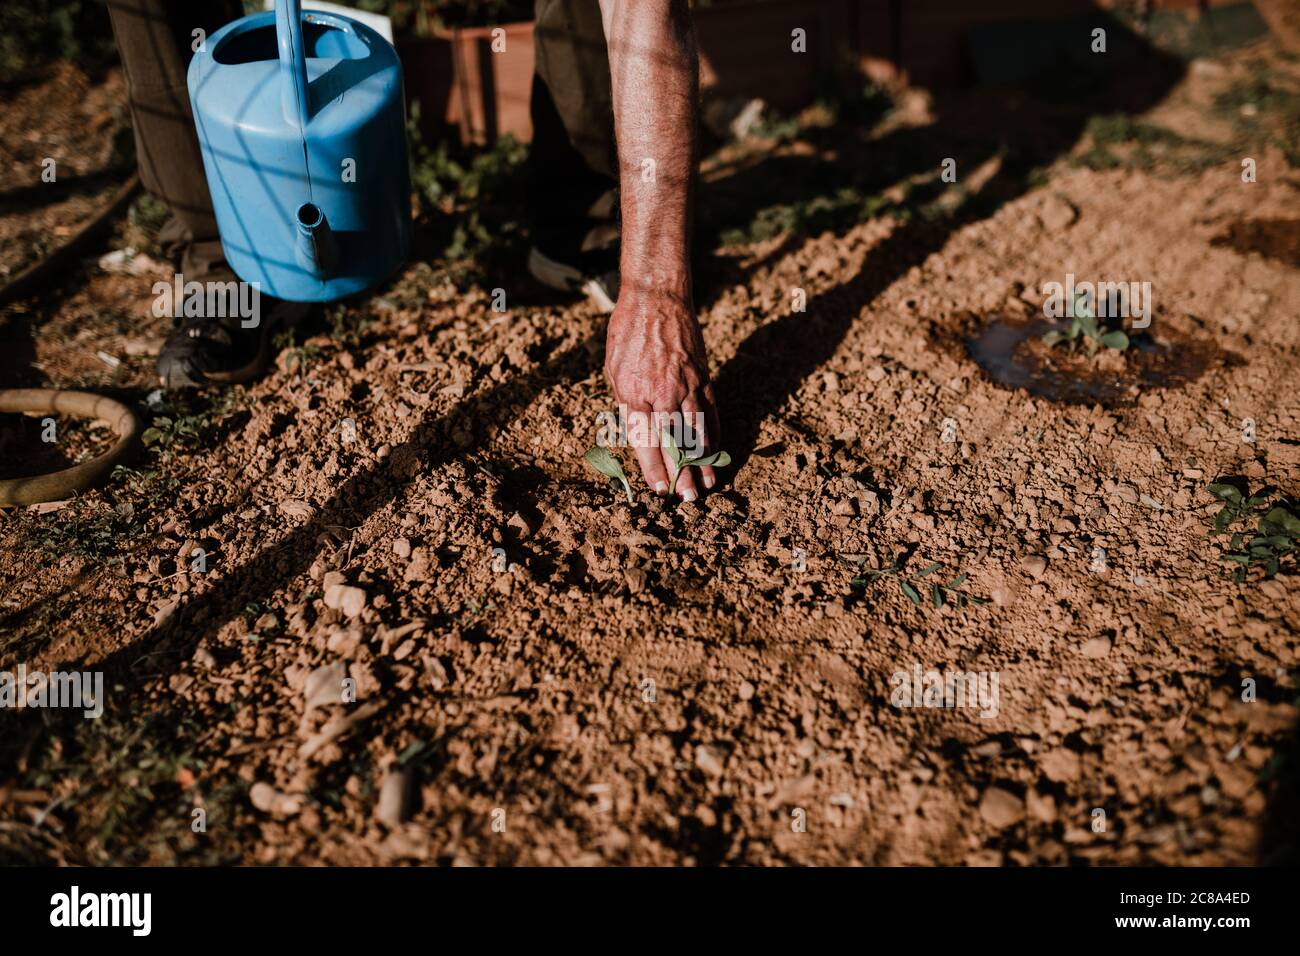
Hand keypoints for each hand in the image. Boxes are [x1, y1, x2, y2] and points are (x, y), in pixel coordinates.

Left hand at [604, 291, 720, 499]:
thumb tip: (637, 435)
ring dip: (704, 462)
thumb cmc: (627, 334)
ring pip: (697, 432)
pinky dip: (714, 434)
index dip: (653, 469)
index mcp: (634, 394)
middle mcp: (662, 394)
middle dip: (682, 474)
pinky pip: (711, 412)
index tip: (659, 490)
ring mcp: (687, 386)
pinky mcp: (704, 376)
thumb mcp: (613, 369)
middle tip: (689, 499)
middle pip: (674, 444)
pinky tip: (716, 452)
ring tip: (709, 484)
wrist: (656, 298)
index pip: (646, 442)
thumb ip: (626, 403)